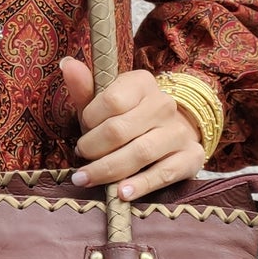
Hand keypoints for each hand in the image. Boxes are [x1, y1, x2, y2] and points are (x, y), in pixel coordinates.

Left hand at [59, 59, 204, 200]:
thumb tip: (67, 64)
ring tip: (87, 178)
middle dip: (93, 148)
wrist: (171, 133)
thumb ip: (85, 87)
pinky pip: (164, 173)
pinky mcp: (190, 157)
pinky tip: (122, 193)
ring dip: (109, 169)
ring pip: (140, 153)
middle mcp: (164, 104)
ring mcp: (179, 132)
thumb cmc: (127, 118)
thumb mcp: (103, 102)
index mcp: (142, 83)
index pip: (111, 100)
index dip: (90, 120)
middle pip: (120, 130)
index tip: (83, 130)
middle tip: (81, 158)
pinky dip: (141, 185)